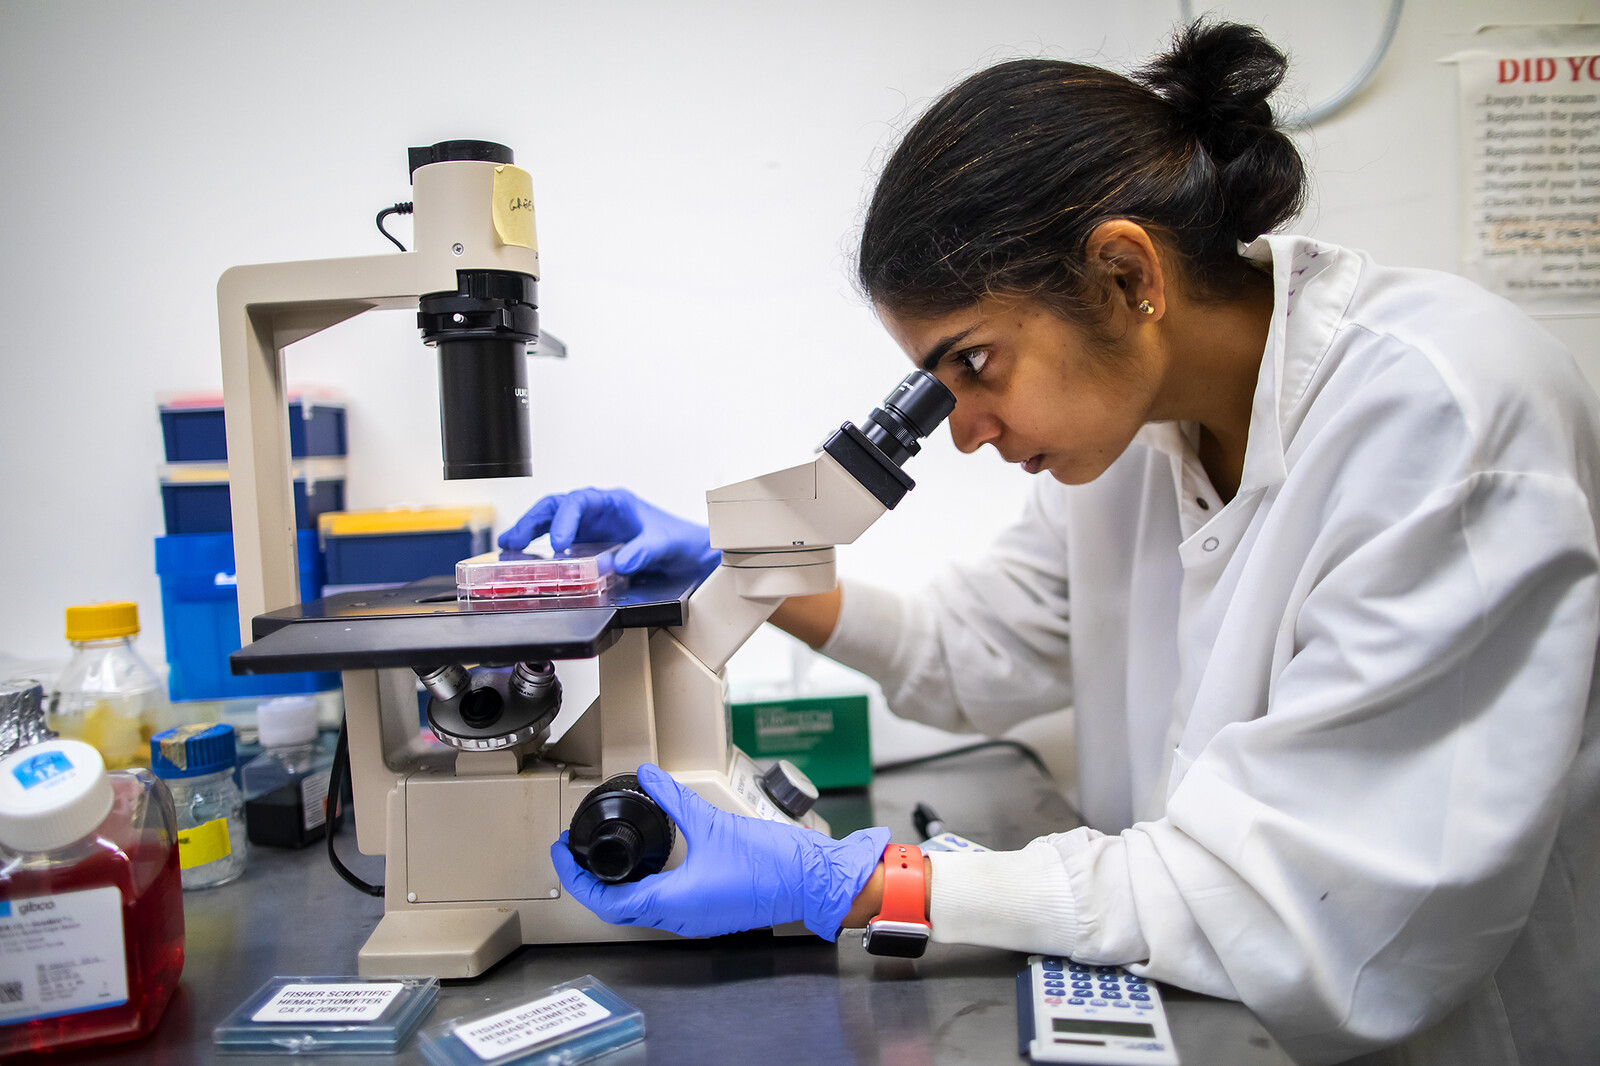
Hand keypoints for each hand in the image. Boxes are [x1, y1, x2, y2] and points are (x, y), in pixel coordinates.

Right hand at [498, 488, 719, 575]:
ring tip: (508, 546)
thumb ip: (645, 550)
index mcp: (615, 502)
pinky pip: (559, 541)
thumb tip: (620, 562)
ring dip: (530, 531)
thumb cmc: (681, 540)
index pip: (580, 502)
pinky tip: (524, 558)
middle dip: (533, 521)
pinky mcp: (589, 544)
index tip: (558, 543)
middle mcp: (599, 511)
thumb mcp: (667, 544)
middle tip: (514, 541)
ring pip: (553, 521)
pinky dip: (540, 547)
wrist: (691, 553)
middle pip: (557, 507)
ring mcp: (592, 527)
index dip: (565, 520)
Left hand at [551, 763, 890, 938]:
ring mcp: (695, 921)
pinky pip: (663, 909)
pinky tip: (647, 869)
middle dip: (591, 882)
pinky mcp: (709, 915)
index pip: (607, 901)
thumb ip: (674, 799)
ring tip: (604, 859)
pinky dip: (643, 891)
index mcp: (674, 902)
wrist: (813, 881)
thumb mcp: (713, 821)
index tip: (565, 853)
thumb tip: (648, 776)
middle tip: (576, 853)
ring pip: (640, 912)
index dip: (578, 878)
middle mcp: (680, 919)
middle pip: (617, 910)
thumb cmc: (772, 862)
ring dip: (617, 889)